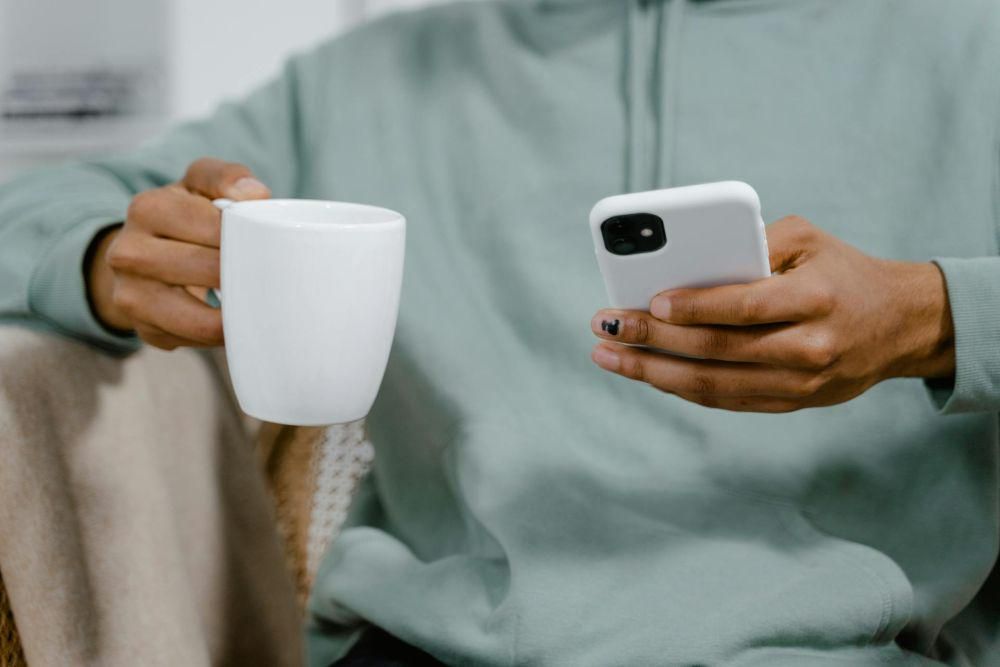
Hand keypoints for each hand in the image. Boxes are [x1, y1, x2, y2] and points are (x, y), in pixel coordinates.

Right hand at [86, 158, 270, 348]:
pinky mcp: (143, 330)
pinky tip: (231, 322)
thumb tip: (254, 195)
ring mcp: (130, 295)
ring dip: (235, 316)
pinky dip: (218, 336)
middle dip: (245, 276)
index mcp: (148, 208)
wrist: (144, 253)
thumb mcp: (201, 183)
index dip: (249, 239)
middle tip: (272, 277)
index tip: (269, 245)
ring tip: (258, 305)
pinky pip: (193, 342)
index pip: (216, 228)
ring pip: (199, 320)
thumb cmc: (186, 216)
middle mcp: (128, 252)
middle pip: (208, 271)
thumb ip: (227, 177)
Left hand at [590, 216, 955, 411]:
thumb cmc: (843, 272)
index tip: (651, 302)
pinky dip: (680, 387)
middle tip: (605, 326)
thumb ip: (754, 241)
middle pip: (717, 350)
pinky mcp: (791, 404)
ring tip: (610, 355)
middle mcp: (808, 347)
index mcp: (814, 299)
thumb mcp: (809, 240)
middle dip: (653, 340)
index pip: (745, 307)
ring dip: (652, 372)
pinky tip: (645, 372)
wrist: (902, 326)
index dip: (695, 307)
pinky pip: (724, 400)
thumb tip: (687, 256)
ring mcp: (799, 385)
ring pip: (713, 384)